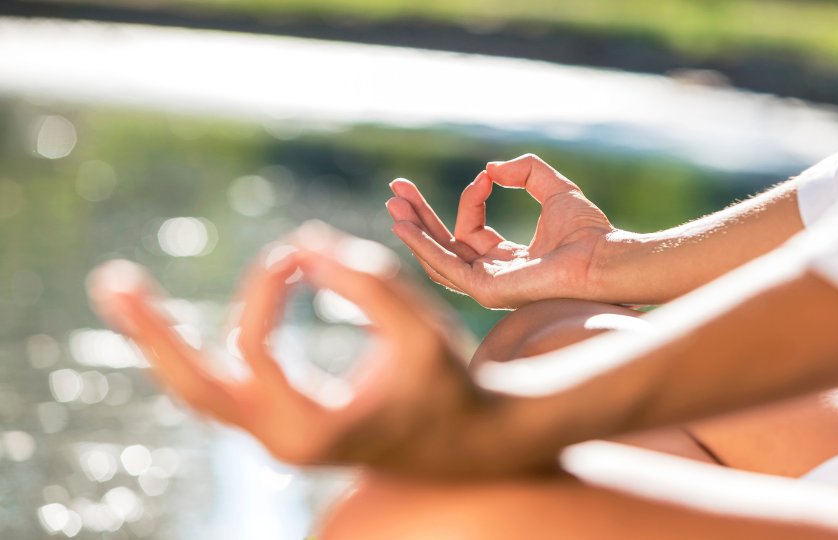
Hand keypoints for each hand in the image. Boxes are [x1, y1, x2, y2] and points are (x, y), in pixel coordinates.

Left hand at [86, 222, 532, 476]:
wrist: (459, 443)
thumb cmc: (444, 385)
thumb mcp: (420, 331)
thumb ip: (371, 283)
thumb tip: (306, 243)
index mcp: (311, 429)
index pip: (255, 348)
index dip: (269, 288)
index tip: (300, 252)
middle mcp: (280, 440)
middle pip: (196, 388)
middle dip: (153, 333)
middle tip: (112, 280)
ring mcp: (275, 435)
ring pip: (200, 390)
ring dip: (162, 340)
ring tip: (121, 289)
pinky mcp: (279, 420)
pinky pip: (222, 384)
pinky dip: (198, 347)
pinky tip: (170, 317)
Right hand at [387, 154, 615, 308]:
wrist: (603, 256)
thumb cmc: (588, 231)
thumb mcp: (553, 188)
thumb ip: (525, 171)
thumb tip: (492, 169)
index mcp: (507, 258)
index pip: (471, 228)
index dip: (471, 198)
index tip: (485, 176)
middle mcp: (493, 275)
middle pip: (444, 245)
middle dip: (419, 217)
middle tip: (395, 190)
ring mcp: (487, 287)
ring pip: (438, 258)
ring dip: (414, 230)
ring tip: (393, 203)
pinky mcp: (486, 291)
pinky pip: (446, 267)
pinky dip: (423, 245)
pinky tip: (404, 226)